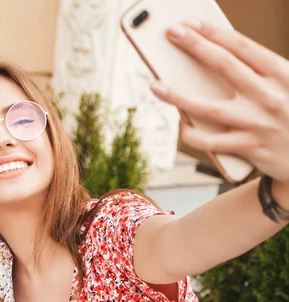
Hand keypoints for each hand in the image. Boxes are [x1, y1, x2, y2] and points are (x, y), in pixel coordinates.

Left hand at [150, 20, 288, 184]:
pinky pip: (211, 141)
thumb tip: (209, 59)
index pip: (242, 46)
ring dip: (177, 96)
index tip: (190, 23)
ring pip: (208, 108)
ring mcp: (258, 123)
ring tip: (155, 86)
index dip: (213, 32)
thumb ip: (256, 75)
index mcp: (281, 74)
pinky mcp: (250, 148)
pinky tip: (182, 126)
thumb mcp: (284, 87)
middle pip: (224, 65)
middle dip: (195, 46)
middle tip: (171, 33)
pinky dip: (192, 134)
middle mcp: (269, 96)